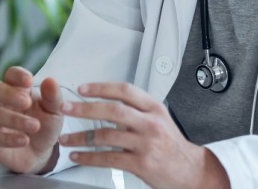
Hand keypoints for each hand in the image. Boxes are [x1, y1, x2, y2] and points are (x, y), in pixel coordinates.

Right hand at [0, 66, 64, 173]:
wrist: (41, 154)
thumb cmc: (45, 126)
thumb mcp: (55, 112)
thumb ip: (53, 97)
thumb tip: (50, 80)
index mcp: (18, 90)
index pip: (10, 75)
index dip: (17, 75)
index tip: (29, 81)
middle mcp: (1, 102)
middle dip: (8, 94)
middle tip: (26, 102)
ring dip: (15, 119)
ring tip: (35, 126)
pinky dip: (8, 138)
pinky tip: (24, 140)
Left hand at [58, 82, 229, 188]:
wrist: (190, 170)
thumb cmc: (171, 145)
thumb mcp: (159, 119)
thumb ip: (137, 109)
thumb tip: (106, 99)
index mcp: (154, 108)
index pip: (125, 91)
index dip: (101, 88)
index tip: (82, 89)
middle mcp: (151, 124)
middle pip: (113, 110)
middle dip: (85, 108)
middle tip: (66, 108)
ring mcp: (146, 144)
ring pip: (107, 136)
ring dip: (81, 137)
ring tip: (66, 138)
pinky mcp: (142, 164)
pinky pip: (109, 158)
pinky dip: (89, 157)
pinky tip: (78, 156)